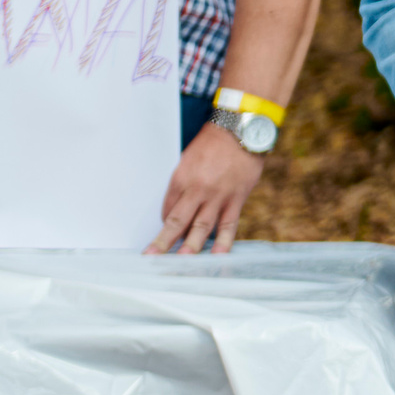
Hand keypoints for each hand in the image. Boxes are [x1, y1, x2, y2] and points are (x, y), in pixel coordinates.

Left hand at [147, 125, 266, 253]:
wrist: (241, 130)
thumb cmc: (213, 143)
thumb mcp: (188, 159)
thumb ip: (184, 183)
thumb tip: (181, 206)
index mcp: (181, 178)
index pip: (168, 209)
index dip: (165, 223)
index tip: (166, 232)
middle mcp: (197, 190)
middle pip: (177, 221)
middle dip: (164, 242)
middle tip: (153, 259)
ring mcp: (218, 196)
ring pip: (201, 226)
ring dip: (191, 247)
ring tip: (182, 264)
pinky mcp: (236, 199)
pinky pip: (228, 224)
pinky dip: (223, 241)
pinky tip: (218, 256)